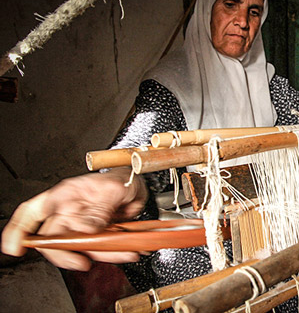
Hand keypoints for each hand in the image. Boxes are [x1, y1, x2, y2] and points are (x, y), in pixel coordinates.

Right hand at [1, 167, 147, 270]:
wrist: (141, 185)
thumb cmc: (123, 177)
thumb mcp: (113, 189)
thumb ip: (98, 209)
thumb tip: (83, 229)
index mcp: (65, 196)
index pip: (31, 212)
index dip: (17, 231)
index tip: (14, 248)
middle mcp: (70, 211)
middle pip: (54, 240)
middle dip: (66, 255)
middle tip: (82, 262)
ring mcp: (83, 225)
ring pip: (82, 248)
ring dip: (103, 254)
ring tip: (123, 251)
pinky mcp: (98, 235)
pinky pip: (101, 249)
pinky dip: (115, 253)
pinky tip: (127, 250)